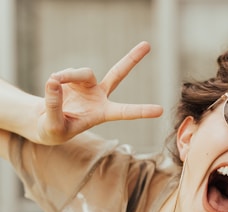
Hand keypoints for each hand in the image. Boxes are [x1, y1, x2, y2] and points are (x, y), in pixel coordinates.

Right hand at [38, 41, 162, 143]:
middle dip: (132, 59)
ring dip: (68, 76)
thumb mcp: (53, 126)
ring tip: (55, 84)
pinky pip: (67, 73)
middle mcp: (100, 97)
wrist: (46, 121)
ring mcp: (88, 85)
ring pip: (83, 72)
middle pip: (118, 74)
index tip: (160, 111)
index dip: (142, 111)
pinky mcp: (74, 78)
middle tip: (147, 45)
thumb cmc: (54, 130)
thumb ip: (54, 106)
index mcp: (103, 114)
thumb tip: (54, 81)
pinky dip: (59, 77)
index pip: (125, 112)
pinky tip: (53, 85)